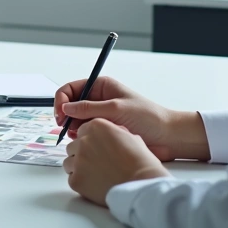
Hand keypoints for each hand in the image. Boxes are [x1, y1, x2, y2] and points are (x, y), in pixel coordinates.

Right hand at [55, 76, 208, 161]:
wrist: (167, 137)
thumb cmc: (147, 116)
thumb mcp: (116, 108)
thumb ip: (89, 108)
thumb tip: (66, 108)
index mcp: (101, 86)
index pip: (71, 88)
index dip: (62, 99)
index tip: (60, 113)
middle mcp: (98, 99)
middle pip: (70, 104)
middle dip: (65, 115)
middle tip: (64, 127)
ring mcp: (100, 115)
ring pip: (75, 120)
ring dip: (73, 127)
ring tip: (78, 135)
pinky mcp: (103, 130)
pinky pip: (84, 131)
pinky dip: (81, 136)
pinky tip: (86, 140)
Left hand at [64, 119, 170, 205]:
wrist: (142, 185)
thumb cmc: (141, 162)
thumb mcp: (131, 136)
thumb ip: (113, 132)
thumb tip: (108, 134)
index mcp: (97, 126)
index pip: (83, 131)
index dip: (91, 141)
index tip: (98, 149)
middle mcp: (84, 141)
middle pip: (74, 146)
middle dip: (83, 153)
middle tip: (98, 163)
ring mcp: (78, 161)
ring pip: (69, 162)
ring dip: (79, 167)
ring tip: (96, 174)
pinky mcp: (76, 179)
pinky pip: (72, 178)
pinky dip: (81, 181)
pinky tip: (95, 184)